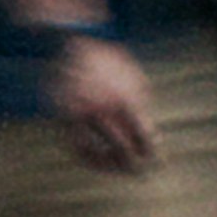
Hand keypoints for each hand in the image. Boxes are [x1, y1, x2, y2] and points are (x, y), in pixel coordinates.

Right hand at [46, 34, 158, 172]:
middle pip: (120, 149)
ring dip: (108, 165)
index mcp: (123, 99)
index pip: (142, 138)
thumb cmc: (113, 66)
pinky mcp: (62, 116)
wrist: (75, 45)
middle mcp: (100, 109)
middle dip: (132, 164)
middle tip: (139, 171)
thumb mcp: (136, 82)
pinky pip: (75, 146)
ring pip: (94, 152)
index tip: (155, 160)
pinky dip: (87, 158)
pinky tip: (98, 160)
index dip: (151, 153)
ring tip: (118, 168)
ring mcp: (78, 114)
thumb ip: (142, 113)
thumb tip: (150, 144)